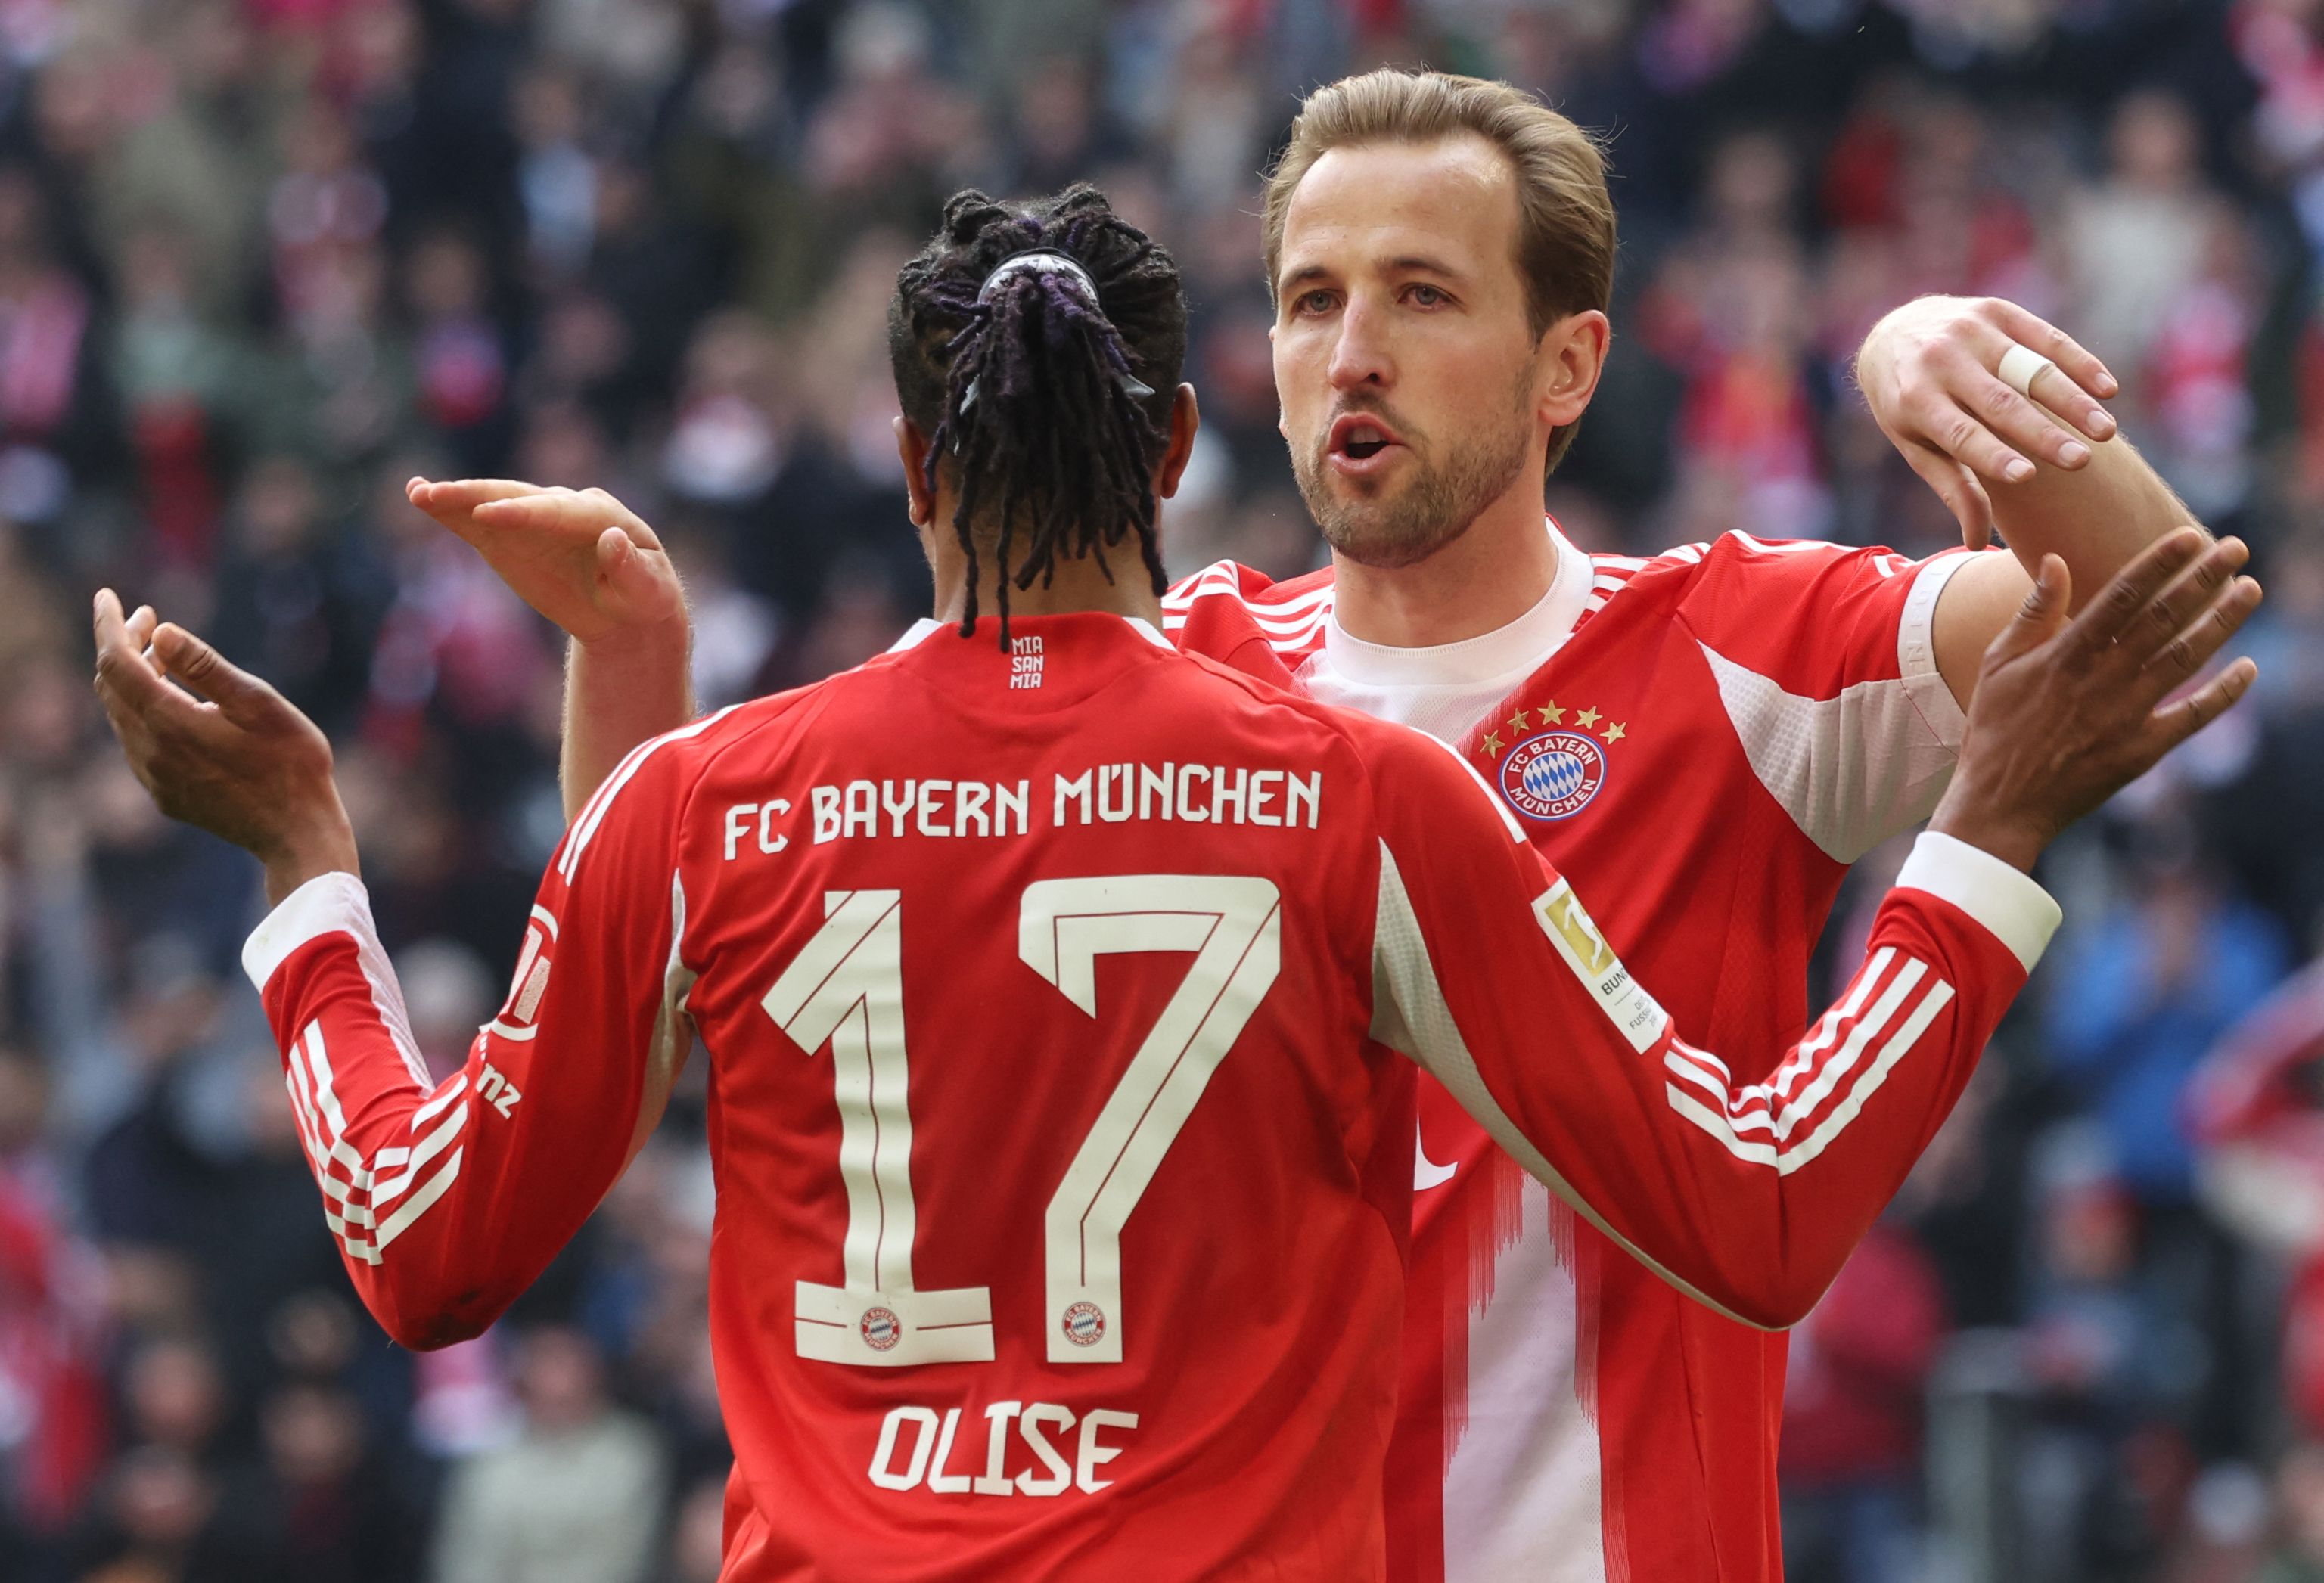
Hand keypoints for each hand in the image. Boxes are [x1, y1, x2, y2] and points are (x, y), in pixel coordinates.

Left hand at [91, 590, 357, 904]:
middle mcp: (149, 751)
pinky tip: (174, 703)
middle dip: (124, 646)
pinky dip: (143, 710)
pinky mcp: (164, 794)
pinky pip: (136, 741)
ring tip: (163, 655)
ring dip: (133, 678)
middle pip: (112, 686)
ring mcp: (153, 777)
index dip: (108, 626)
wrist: (297, 833)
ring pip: (122, 714)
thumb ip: (206, 667)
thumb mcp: (258, 703)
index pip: (116, 663)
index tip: (106, 596)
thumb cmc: (291, 763)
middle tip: (150, 619)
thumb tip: (160, 631)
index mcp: (170, 722)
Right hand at [406, 478, 686, 648]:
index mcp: (603, 516)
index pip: (559, 510)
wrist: (626, 609)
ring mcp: (536, 518)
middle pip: (520, 498)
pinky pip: (478, 521)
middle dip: (481, 497)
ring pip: (494, 503)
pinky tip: (418, 495)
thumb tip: (612, 539)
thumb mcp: (650, 591)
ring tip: (419, 493)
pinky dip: (451, 511)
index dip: (524, 513)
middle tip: (440, 495)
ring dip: (457, 498)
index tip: (488, 517)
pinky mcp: (512, 534)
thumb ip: (632, 568)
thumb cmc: (644, 598)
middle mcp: (566, 506)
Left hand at [1856, 296, 2120, 548]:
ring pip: (2031, 369)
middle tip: (2083, 462)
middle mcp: (1942, 362)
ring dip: (2073, 400)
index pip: (1960, 432)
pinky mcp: (1997, 311)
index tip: (2028, 476)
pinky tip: (2107, 389)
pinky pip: (2046, 338)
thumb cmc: (1908, 404)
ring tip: (2106, 431)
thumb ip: (1953, 487)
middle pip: (2001, 403)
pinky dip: (2079, 362)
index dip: (1993, 454)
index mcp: (1915, 400)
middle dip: (2044, 433)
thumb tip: (1976, 543)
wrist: (1891, 332)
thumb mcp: (1915, 444)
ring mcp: (1971, 332)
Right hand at [1930, 529, 2259, 871]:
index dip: (2159, 563)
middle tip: (2236, 547)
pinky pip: (2192, 716)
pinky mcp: (2141, 751)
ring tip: (2251, 590)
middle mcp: (2101, 680)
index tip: (2190, 536)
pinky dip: (2224, 692)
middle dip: (2203, 579)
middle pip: (2163, 618)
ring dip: (2222, 622)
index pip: (2122, 595)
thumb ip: (2033, 612)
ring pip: (2185, 658)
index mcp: (2065, 654)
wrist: (1999, 804)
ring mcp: (2125, 716)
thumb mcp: (1999, 664)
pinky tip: (2248, 668)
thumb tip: (2055, 560)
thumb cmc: (1994, 729)